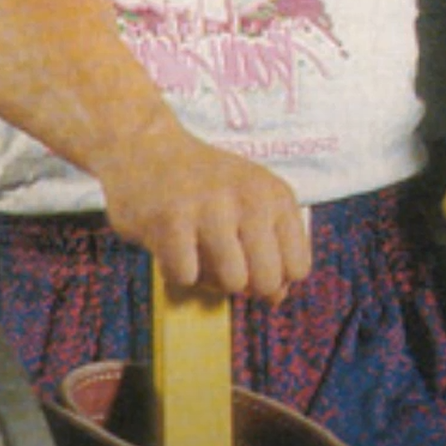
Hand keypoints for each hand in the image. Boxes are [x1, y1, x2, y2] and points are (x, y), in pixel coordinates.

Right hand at [96, 124, 310, 301]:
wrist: (147, 147)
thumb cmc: (206, 186)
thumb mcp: (252, 205)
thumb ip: (273, 251)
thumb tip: (276, 298)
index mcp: (276, 195)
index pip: (298, 267)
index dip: (275, 279)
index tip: (253, 264)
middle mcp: (251, 198)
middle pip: (268, 281)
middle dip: (246, 286)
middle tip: (225, 263)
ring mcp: (212, 208)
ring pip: (231, 283)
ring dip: (210, 279)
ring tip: (198, 251)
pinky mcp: (171, 221)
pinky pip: (186, 278)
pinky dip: (177, 271)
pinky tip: (171, 245)